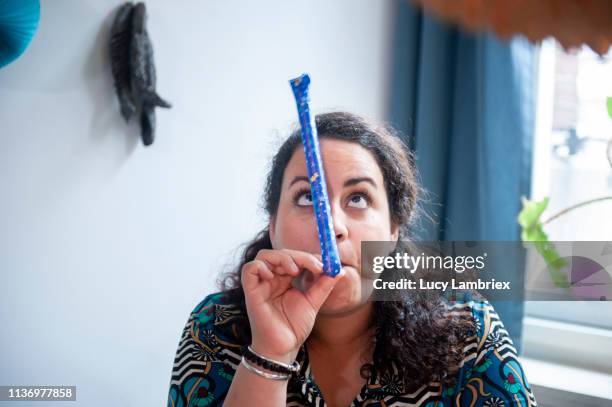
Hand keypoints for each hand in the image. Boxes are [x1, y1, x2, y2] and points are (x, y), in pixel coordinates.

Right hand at [241, 248, 344, 362]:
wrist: (283, 348)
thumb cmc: (294, 327)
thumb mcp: (313, 302)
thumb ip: (323, 285)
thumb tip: (339, 270)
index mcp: (285, 279)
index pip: (294, 257)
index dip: (308, 256)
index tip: (324, 263)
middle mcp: (272, 279)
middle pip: (281, 253)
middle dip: (299, 256)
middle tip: (315, 266)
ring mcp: (261, 284)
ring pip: (264, 256)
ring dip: (282, 258)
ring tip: (295, 270)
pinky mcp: (251, 292)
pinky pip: (249, 269)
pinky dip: (261, 266)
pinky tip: (274, 276)